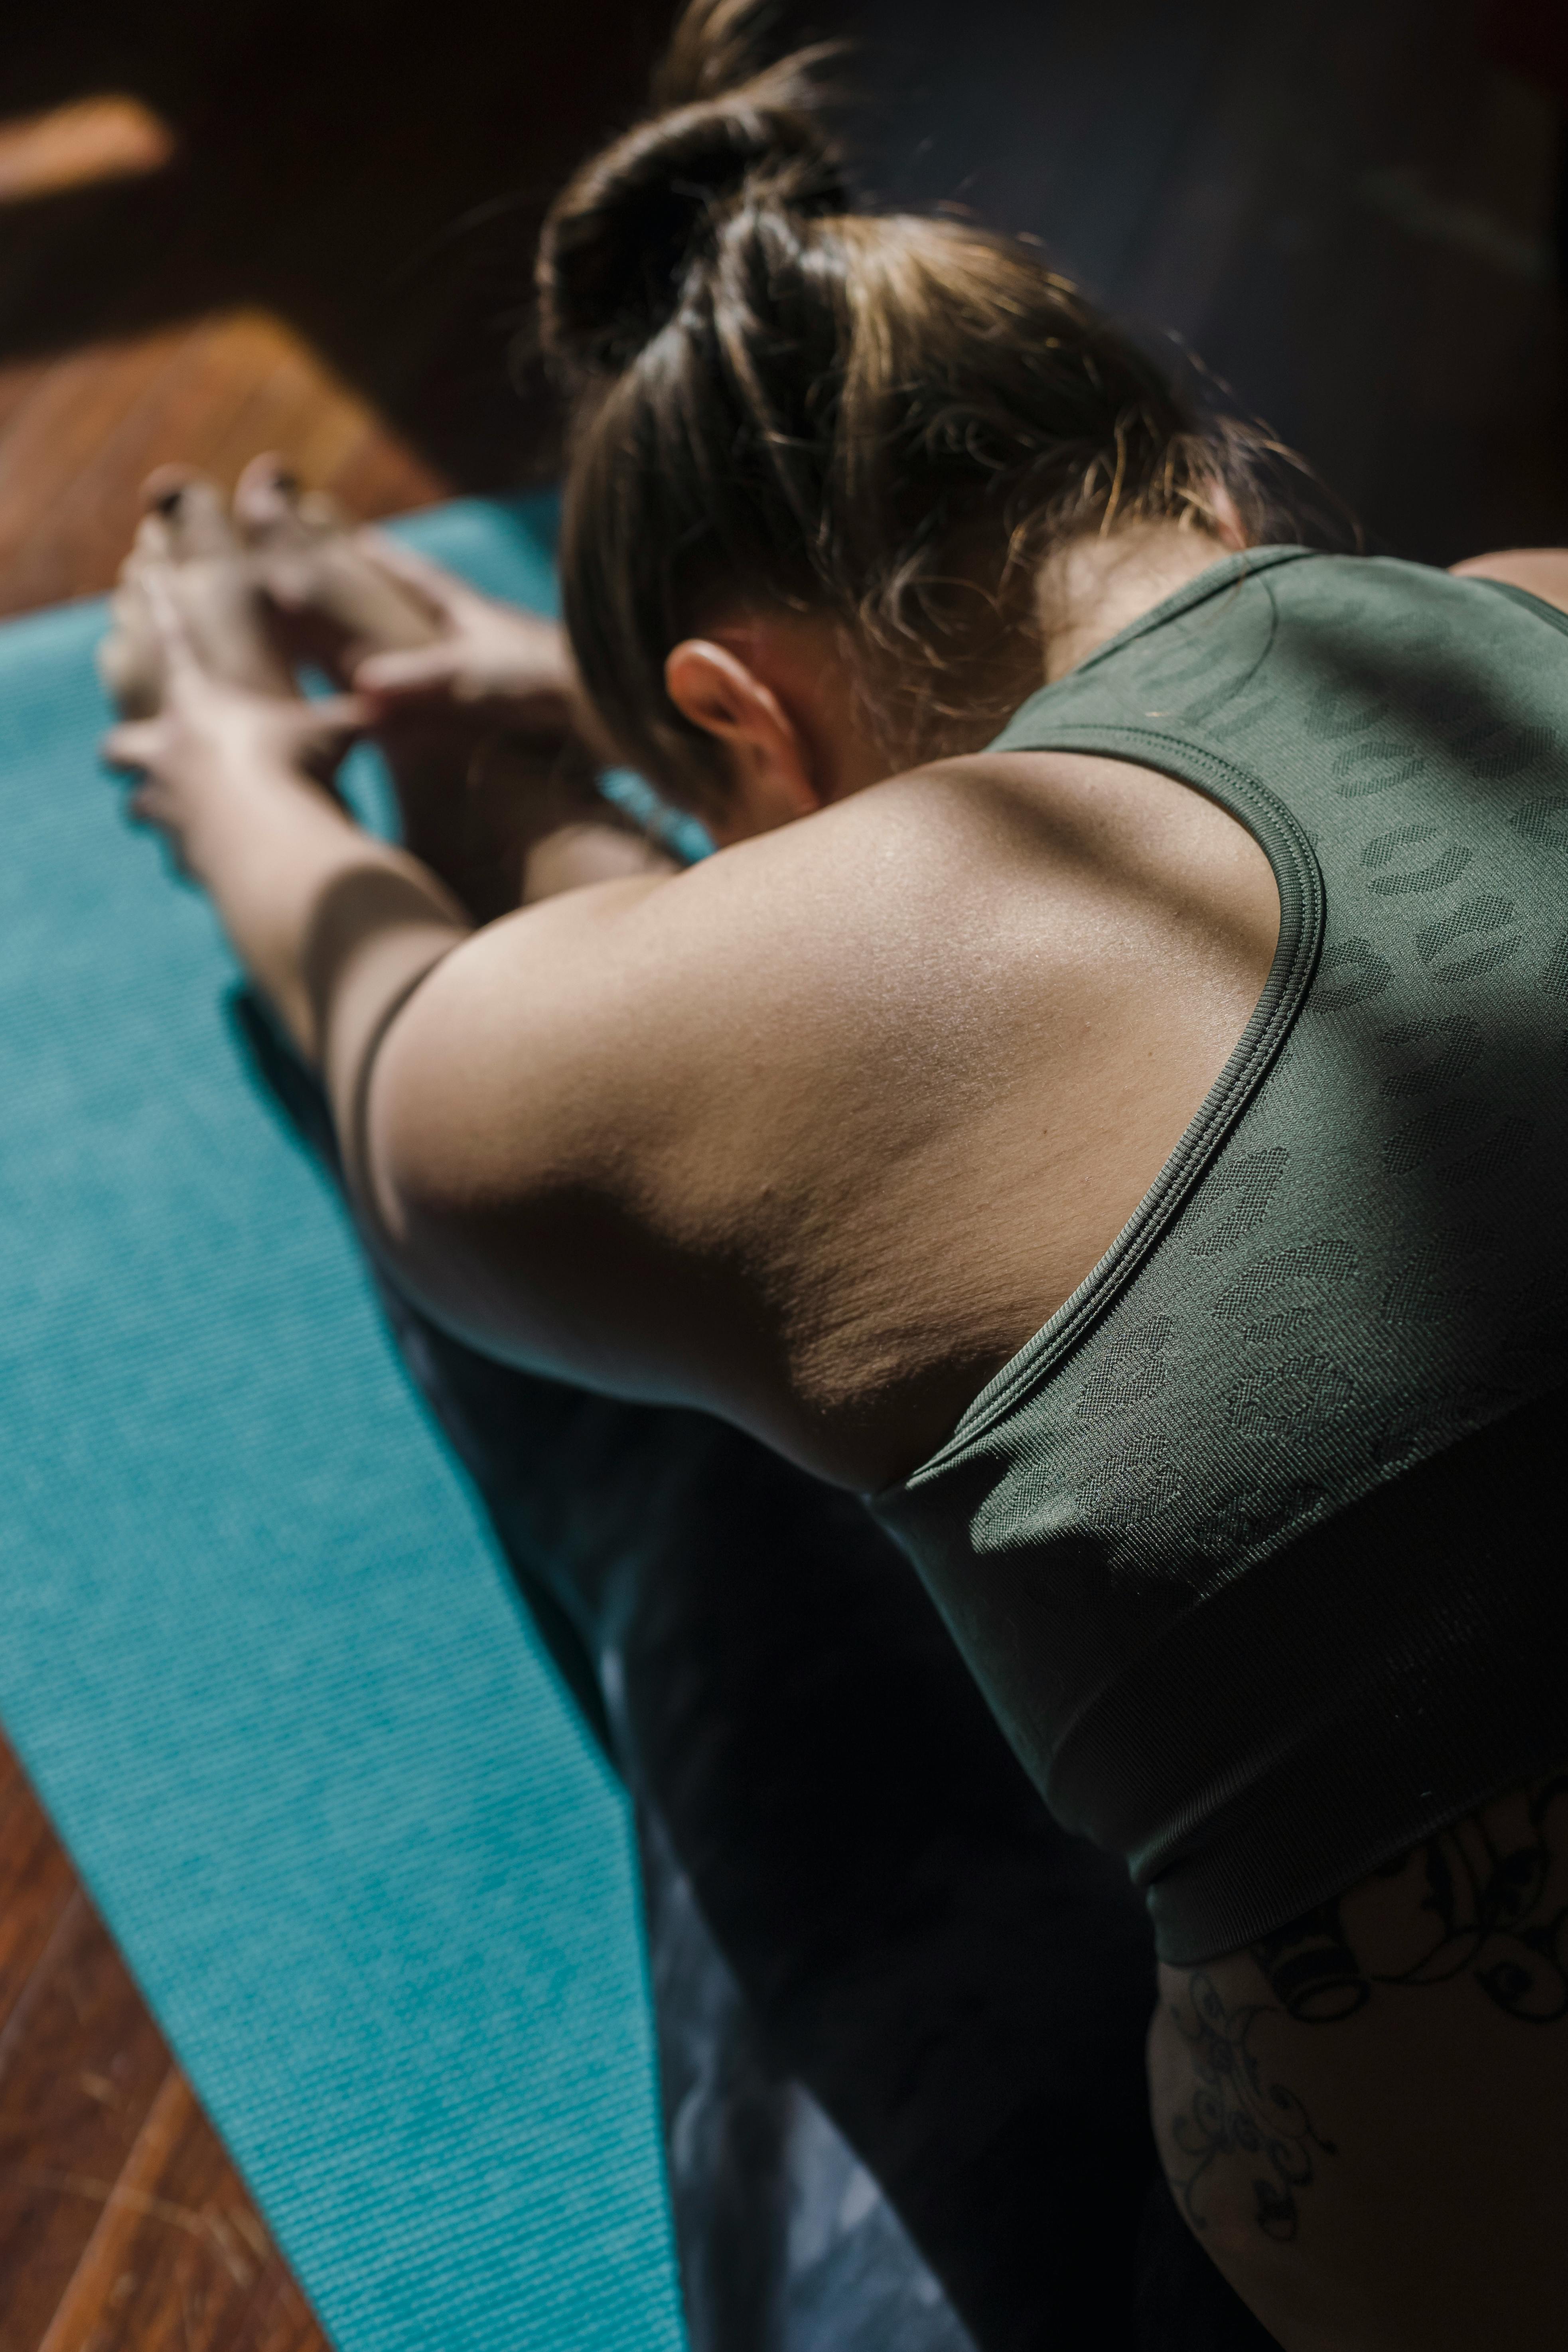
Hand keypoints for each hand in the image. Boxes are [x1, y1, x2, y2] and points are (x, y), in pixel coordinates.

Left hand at [102, 569, 365, 877]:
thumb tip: (395, 693)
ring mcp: (165, 807)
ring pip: (136, 809)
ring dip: (156, 811)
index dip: (163, 606)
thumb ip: (357, 714)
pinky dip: (190, 859)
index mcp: (197, 705)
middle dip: (128, 753)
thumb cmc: (298, 771)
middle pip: (119, 749)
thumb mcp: (335, 734)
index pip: (175, 641)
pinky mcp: (178, 854)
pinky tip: (218, 864)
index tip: (148, 575)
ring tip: (182, 818)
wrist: (268, 839)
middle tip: (143, 756)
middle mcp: (165, 754)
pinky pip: (175, 858)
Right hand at [344, 533, 591, 736]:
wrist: (616, 708)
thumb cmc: (540, 681)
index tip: (362, 542)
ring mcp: (515, 663)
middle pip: (444, 607)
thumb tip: (361, 685)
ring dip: (441, 646)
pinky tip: (463, 710)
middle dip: (412, 598)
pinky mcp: (533, 699)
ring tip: (417, 650)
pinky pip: (486, 687)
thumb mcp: (466, 675)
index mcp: (471, 613)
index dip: (390, 563)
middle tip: (384, 588)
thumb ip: (415, 679)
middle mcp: (494, 631)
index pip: (421, 578)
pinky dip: (466, 690)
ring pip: (468, 646)